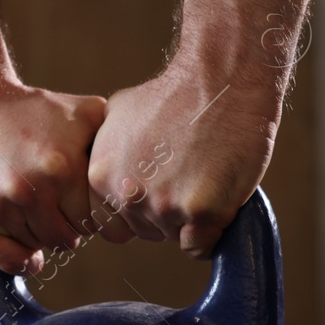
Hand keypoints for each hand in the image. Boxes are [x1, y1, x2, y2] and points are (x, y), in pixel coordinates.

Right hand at [0, 71, 105, 275]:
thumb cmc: (27, 109)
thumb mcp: (80, 111)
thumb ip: (116, 138)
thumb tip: (145, 167)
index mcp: (64, 168)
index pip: (95, 220)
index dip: (91, 213)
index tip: (82, 203)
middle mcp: (31, 190)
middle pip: (69, 238)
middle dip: (67, 225)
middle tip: (56, 205)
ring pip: (38, 247)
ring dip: (41, 234)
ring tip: (33, 208)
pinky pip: (9, 260)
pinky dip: (21, 259)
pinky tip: (26, 247)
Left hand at [88, 63, 280, 257]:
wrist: (222, 78)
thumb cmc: (177, 94)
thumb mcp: (119, 116)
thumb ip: (107, 153)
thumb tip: (105, 178)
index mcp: (101, 174)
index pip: (114, 220)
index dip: (140, 205)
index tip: (160, 182)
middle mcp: (126, 194)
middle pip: (145, 230)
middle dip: (166, 212)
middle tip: (189, 174)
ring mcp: (164, 205)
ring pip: (174, 237)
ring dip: (191, 219)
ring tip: (205, 175)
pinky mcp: (201, 213)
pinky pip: (201, 246)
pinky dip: (212, 232)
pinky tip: (219, 197)